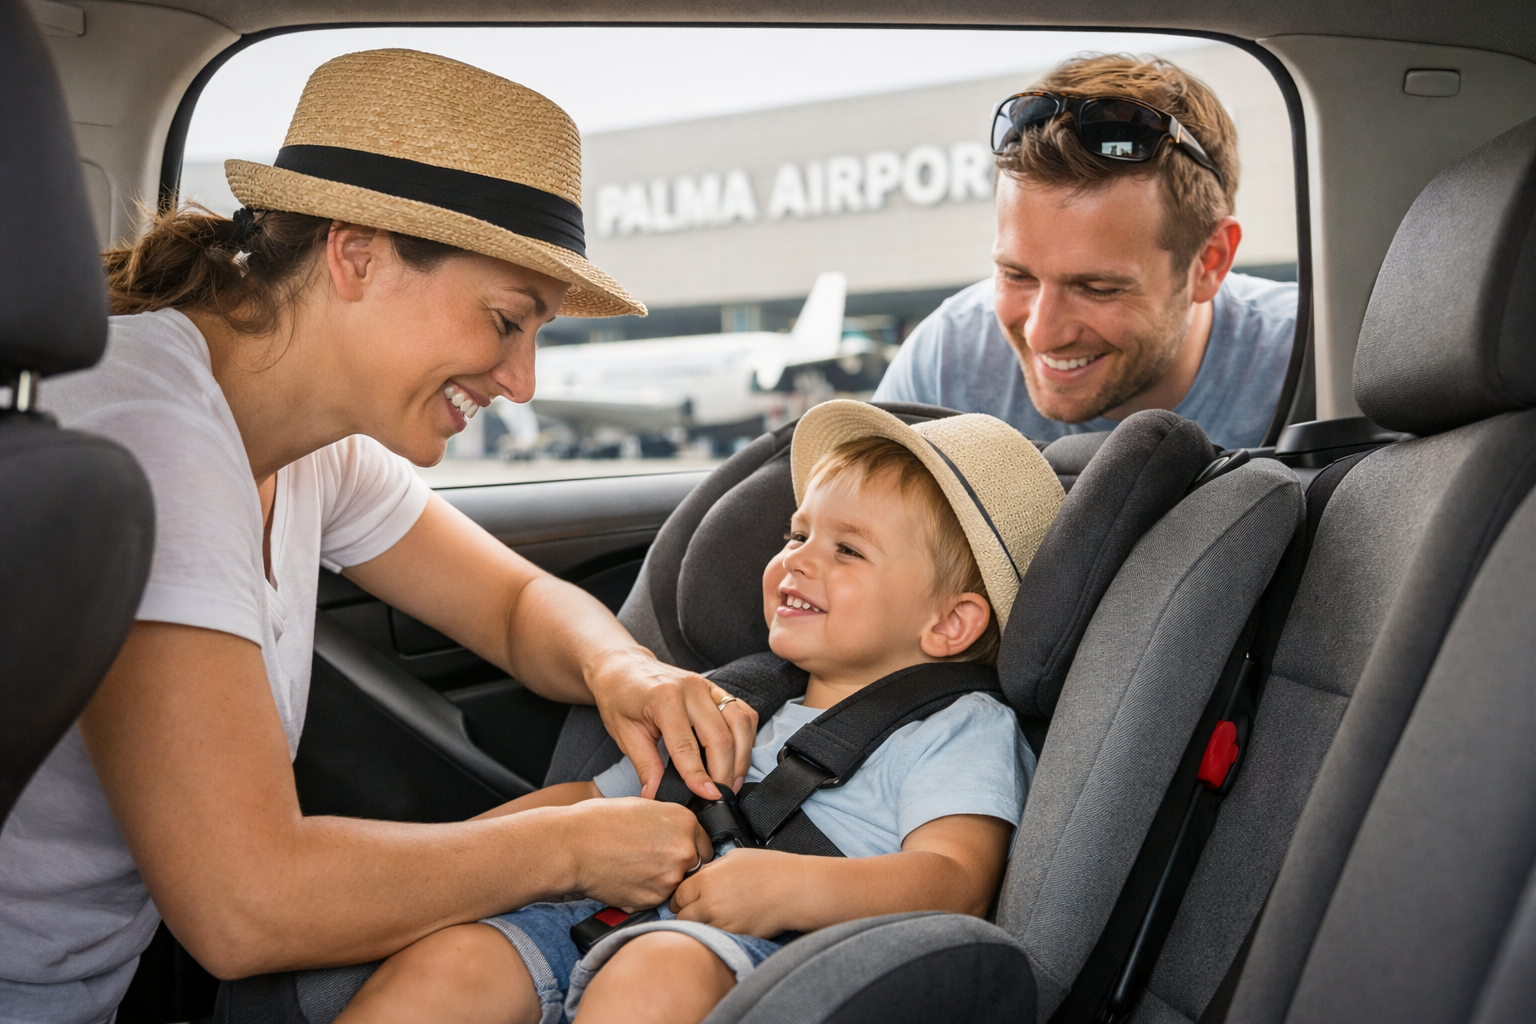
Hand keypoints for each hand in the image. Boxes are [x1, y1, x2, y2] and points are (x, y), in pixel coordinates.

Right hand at [563, 798, 713, 911]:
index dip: (689, 847)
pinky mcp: (652, 900)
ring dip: (662, 881)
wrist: (572, 845)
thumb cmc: (599, 822)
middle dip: (678, 865)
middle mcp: (684, 850)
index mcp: (685, 822)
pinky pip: (656, 898)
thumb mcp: (644, 807)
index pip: (706, 843)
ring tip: (634, 867)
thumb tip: (679, 833)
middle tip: (652, 860)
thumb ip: (669, 822)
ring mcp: (669, 878)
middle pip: (695, 865)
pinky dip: (645, 893)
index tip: (676, 850)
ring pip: (675, 884)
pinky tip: (627, 878)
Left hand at [586, 647, 757, 799]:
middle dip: (725, 773)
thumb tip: (655, 795)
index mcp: (664, 698)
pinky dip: (746, 737)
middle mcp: (691, 689)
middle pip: (721, 737)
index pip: (687, 747)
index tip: (708, 797)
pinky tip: (737, 756)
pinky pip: (743, 712)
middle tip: (721, 796)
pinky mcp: (716, 689)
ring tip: (733, 781)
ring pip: (740, 723)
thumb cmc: (620, 697)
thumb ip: (645, 765)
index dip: (699, 777)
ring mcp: (707, 686)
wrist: (623, 666)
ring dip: (741, 756)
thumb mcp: (624, 733)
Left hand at [669, 848, 807, 937]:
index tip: (685, 898)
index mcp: (707, 880)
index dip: (680, 897)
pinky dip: (717, 933)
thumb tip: (699, 878)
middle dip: (686, 912)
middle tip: (697, 908)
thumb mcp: (735, 857)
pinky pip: (715, 938)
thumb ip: (711, 869)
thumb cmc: (770, 869)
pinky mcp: (735, 937)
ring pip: (696, 931)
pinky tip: (728, 923)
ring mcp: (722, 924)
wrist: (795, 890)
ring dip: (700, 925)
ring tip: (714, 916)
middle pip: (681, 916)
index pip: (677, 895)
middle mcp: (710, 904)